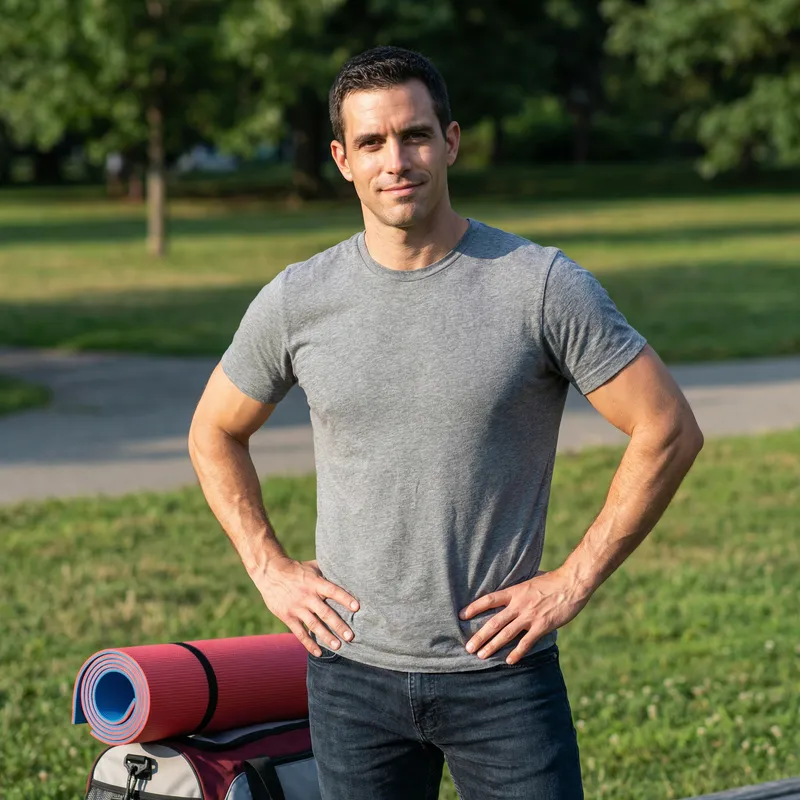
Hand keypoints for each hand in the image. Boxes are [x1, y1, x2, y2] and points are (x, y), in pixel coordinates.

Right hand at [252, 556, 359, 656]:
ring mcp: (297, 607)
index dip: (345, 599)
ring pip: (314, 625)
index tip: (357, 608)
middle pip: (325, 612)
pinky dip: (309, 643)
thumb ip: (327, 572)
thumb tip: (346, 572)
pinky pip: (300, 633)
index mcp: (315, 583)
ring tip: (338, 646)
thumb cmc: (296, 569)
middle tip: (351, 637)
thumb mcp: (312, 566)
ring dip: (326, 637)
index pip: (333, 591)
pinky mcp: (287, 616)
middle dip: (339, 625)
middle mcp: (307, 596)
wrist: (270, 572)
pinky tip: (318, 652)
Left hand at [459, 569, 592, 664]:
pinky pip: (526, 642)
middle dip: (479, 636)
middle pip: (494, 622)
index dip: (474, 608)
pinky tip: (509, 661)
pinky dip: (517, 652)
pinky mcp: (542, 626)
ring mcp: (530, 616)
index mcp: (514, 591)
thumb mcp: (531, 579)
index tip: (461, 615)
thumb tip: (512, 591)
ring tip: (481, 655)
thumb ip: (520, 588)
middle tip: (468, 647)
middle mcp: (519, 605)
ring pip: (506, 634)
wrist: (572, 583)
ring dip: (493, 646)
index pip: (489, 600)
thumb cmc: (553, 580)